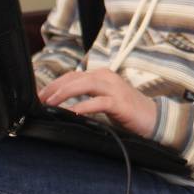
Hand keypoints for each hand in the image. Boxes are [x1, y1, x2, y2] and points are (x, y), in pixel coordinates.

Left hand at [38, 69, 156, 137]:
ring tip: (51, 103)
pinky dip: (84, 106)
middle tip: (39, 99)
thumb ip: (87, 96)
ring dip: (65, 93)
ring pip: (85, 84)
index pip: (72, 76)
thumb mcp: (103, 100)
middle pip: (75, 78)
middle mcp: (107, 77)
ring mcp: (114, 89)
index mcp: (101, 75)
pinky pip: (98, 102)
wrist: (153, 118)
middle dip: (55, 88)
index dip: (54, 84)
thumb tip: (61, 104)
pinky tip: (73, 112)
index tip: (39, 95)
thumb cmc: (127, 111)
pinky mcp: (120, 103)